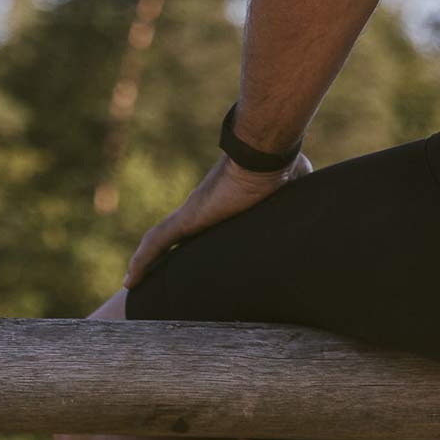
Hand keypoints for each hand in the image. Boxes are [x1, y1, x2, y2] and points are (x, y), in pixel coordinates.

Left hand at [122, 152, 311, 288]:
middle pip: (174, 239)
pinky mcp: (187, 217)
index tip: (185, 261)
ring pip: (158, 243)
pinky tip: (129, 280)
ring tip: (131, 286)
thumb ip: (290, 200)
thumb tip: (310, 209)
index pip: (201, 229)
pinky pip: (156, 242)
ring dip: (144, 263)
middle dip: (161, 259)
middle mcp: (202, 209)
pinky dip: (142, 260)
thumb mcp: (290, 191)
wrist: (268, 153)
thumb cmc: (281, 167)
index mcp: (224, 206)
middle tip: (150, 281)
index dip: (190, 245)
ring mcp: (192, 212)